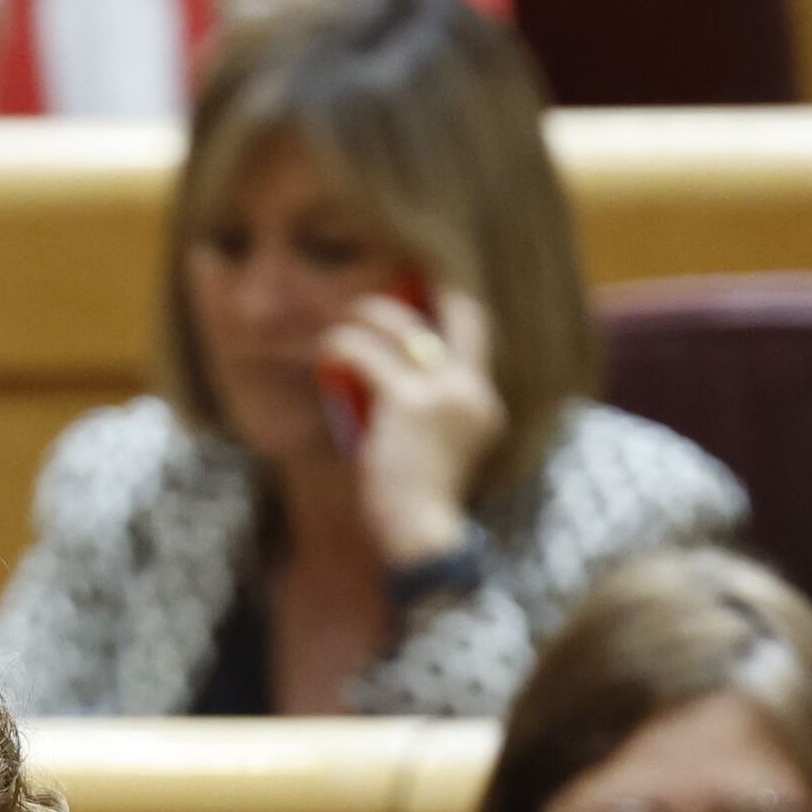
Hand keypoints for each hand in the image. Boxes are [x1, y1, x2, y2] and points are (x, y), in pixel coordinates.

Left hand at [320, 283, 501, 564]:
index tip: (428, 281)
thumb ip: (428, 415)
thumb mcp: (437, 451)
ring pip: (402, 327)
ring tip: (342, 323)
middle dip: (430, 281)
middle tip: (399, 273)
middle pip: (462, 310)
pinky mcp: (407, 402)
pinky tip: (326, 353)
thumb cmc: (420, 505)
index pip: (479, 333)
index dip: (454, 300)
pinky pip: (366, 355)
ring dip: (366, 316)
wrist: (423, 537)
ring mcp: (444, 393)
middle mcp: (473, 390)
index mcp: (484, 403)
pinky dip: (342, 347)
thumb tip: (386, 384)